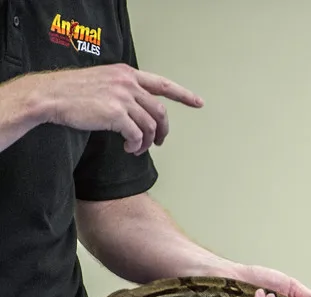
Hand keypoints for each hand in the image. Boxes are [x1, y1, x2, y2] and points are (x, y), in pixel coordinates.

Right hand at [30, 64, 202, 154]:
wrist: (50, 96)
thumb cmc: (72, 92)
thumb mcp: (102, 81)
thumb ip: (123, 90)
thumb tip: (138, 110)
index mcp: (126, 73)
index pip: (162, 83)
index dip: (183, 94)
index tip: (198, 102)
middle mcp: (127, 83)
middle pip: (160, 111)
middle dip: (163, 130)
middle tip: (160, 142)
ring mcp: (122, 97)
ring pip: (150, 125)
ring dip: (147, 142)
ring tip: (137, 148)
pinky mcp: (115, 114)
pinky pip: (137, 135)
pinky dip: (136, 146)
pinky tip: (129, 149)